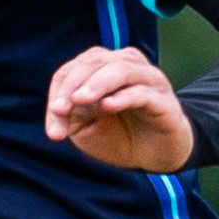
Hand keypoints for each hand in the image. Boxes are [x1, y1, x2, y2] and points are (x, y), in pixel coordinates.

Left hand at [44, 45, 195, 172]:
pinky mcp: (165, 101)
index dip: (60, 89)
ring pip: (121, 69)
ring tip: (79, 99)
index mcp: (104, 67)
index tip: (54, 116)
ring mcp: (149, 81)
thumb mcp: (86, 127)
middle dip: (73, 85)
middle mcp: (127, 65)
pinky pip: (143, 93)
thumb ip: (72, 115)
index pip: (74, 68)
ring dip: (97, 83)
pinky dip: (124, 97)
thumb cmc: (119, 134)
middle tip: (59, 109)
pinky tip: (107, 105)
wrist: (155, 156)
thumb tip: (58, 109)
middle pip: (95, 62)